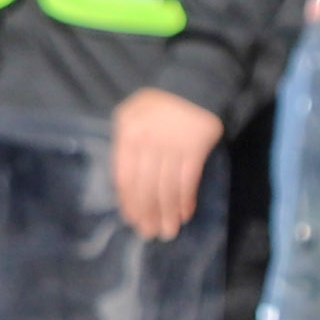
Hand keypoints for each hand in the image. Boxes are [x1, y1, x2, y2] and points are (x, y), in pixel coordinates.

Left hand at [111, 87, 224, 240]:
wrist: (193, 85)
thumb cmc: (158, 103)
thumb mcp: (130, 115)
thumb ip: (125, 144)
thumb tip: (124, 182)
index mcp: (127, 134)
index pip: (124, 176)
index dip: (128, 201)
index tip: (132, 219)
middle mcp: (147, 142)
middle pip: (144, 186)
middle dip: (147, 213)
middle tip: (149, 234)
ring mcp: (172, 146)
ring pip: (166, 188)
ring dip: (166, 213)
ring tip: (167, 231)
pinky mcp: (195, 148)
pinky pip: (187, 181)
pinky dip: (185, 200)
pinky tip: (183, 215)